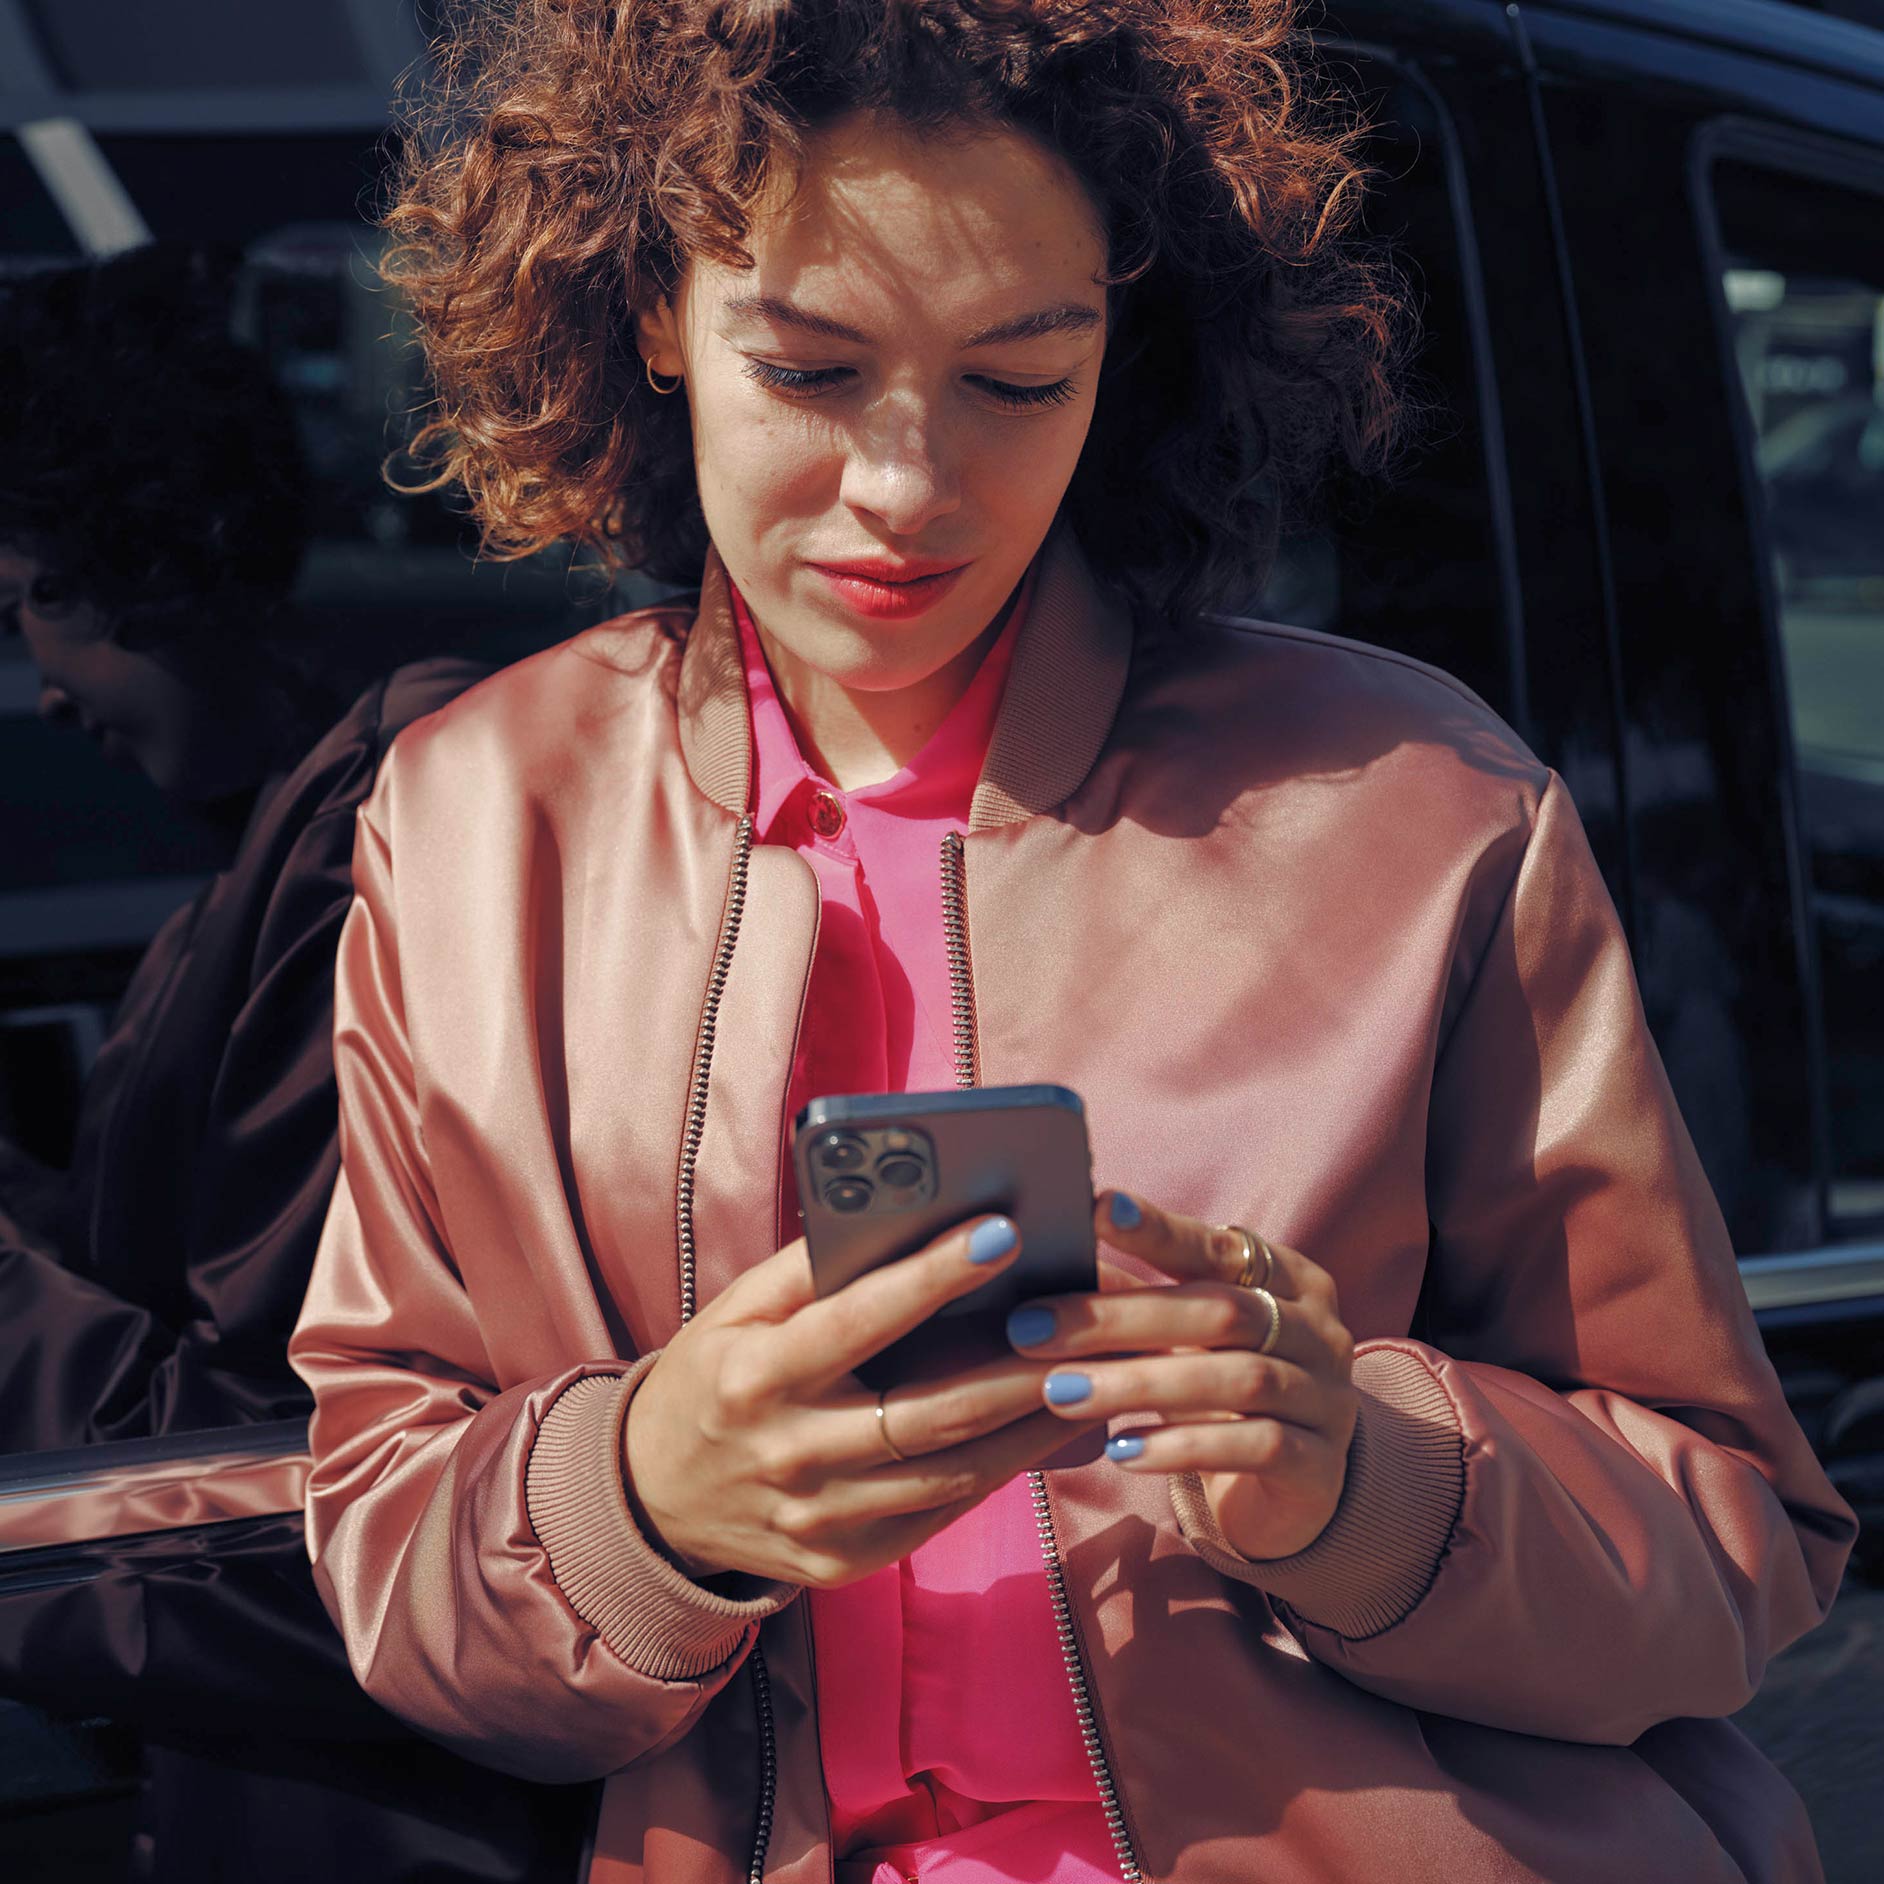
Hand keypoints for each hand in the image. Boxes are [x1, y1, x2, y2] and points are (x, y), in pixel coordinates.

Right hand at [623, 1216, 1084, 1587]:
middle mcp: (789, 1453)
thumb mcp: (735, 1312)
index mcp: (757, 1376)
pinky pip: (936, 1515)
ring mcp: (817, 1519)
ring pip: (949, 1473)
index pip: (860, 1319)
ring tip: (1089, 1380)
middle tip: (1084, 1328)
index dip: (934, 1275)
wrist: (651, 1498)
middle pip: (928, 1413)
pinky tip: (1039, 1434)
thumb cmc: (712, 1378)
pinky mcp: (840, 1562)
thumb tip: (892, 1215)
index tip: (1001, 1231)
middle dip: (1017, 1369)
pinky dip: (994, 1474)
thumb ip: (807, 1268)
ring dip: (1028, 1429)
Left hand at [1008, 1191, 1357, 1560]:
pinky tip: (1120, 1451)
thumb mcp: (1183, 1337)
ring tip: (1060, 1391)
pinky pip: (1253, 1447)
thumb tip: (1043, 1256)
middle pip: (1220, 1312)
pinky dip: (1181, 1447)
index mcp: (1289, 1277)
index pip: (1216, 1247)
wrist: (1292, 1487)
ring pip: (1237, 1380)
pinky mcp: (1320, 1467)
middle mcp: (1318, 1330)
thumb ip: (1132, 1297)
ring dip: (1138, 1384)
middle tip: (1032, 1327)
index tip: (1095, 1209)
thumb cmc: (1220, 1386)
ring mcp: (1327, 1398)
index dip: (1158, 1229)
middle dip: (1119, 1318)